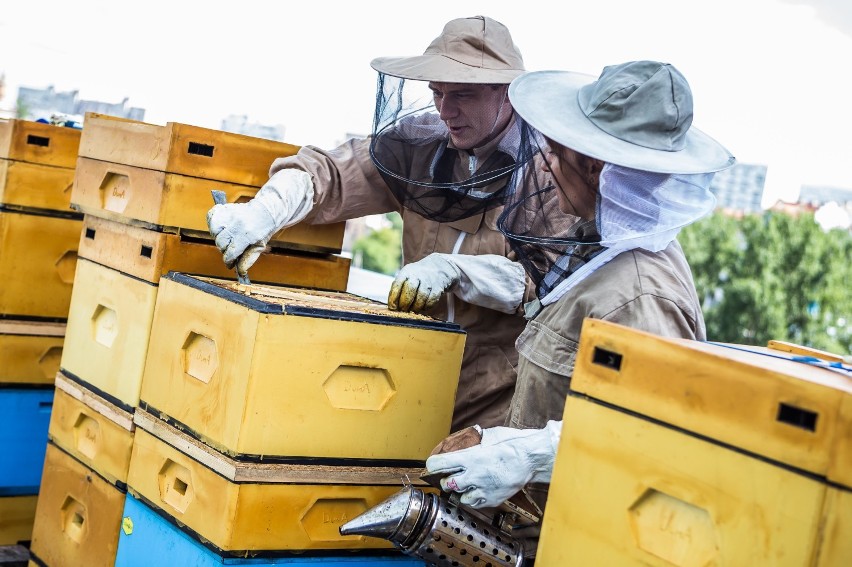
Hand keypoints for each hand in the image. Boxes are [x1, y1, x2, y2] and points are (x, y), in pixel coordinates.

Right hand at [207, 200, 275, 269]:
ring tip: (226, 238)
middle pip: (221, 242)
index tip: (229, 264)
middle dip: (224, 249)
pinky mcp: (225, 208)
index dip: (229, 261)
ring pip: (214, 231)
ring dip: (218, 236)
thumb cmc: (263, 230)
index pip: (231, 252)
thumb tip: (240, 271)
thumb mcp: (259, 246)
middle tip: (230, 249)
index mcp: (249, 235)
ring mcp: (231, 214)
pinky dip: (212, 223)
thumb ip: (249, 259)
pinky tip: (220, 227)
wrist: (266, 211)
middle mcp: (238, 224)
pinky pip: (211, 217)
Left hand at [388, 254, 459, 311]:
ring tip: (413, 310)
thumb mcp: (406, 278)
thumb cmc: (417, 278)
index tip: (392, 307)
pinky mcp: (438, 287)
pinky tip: (423, 307)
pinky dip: (427, 306)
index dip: (393, 298)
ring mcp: (429, 280)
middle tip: (403, 309)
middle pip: (410, 288)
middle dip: (405, 302)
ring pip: (422, 295)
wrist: (438, 268)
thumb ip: (399, 289)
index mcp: (406, 272)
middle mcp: (418, 274)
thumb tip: (393, 307)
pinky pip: (432, 300)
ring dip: (416, 306)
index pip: (397, 284)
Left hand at [425, 421, 561, 508]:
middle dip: (446, 480)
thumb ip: (474, 442)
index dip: (434, 465)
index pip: (439, 464)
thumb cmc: (512, 444)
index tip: (434, 464)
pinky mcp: (491, 499)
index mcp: (470, 457)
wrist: (531, 459)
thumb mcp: (489, 436)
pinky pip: (474, 503)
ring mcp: (482, 489)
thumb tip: (466, 441)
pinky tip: (477, 490)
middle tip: (450, 475)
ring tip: (466, 484)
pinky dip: (472, 498)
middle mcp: (473, 475)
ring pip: (459, 497)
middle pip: (446, 484)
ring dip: (459, 491)